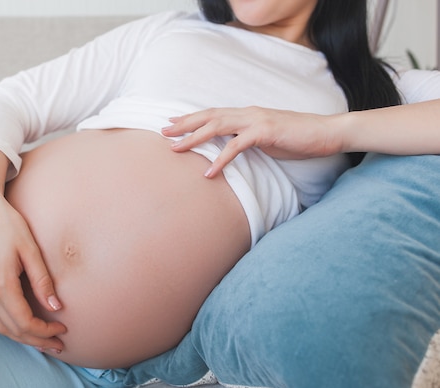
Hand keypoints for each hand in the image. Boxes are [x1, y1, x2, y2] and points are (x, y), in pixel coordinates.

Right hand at [0, 158, 65, 352]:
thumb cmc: (8, 224)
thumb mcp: (30, 249)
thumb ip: (43, 280)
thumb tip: (56, 307)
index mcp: (1, 284)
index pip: (24, 322)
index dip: (44, 331)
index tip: (63, 329)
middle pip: (12, 330)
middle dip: (36, 341)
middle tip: (58, 346)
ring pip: (0, 326)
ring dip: (22, 337)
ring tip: (44, 341)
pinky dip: (10, 326)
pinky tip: (24, 325)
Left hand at [163, 107, 342, 177]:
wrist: (327, 133)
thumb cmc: (298, 138)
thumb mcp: (268, 139)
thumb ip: (248, 140)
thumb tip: (232, 148)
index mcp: (248, 114)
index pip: (214, 113)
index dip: (192, 118)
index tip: (172, 123)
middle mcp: (248, 113)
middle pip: (209, 116)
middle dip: (184, 124)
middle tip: (163, 132)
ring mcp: (255, 121)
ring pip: (217, 126)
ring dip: (194, 137)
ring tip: (175, 148)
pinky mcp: (265, 132)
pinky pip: (236, 147)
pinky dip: (220, 159)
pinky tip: (208, 172)